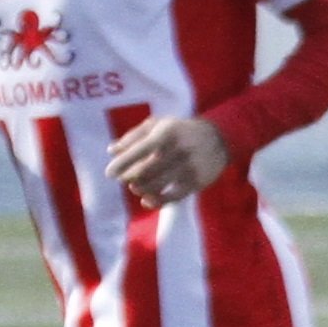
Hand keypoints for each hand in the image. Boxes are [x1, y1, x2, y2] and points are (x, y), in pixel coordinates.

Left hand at [107, 115, 230, 207]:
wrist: (218, 139)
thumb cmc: (180, 131)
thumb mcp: (159, 125)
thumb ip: (134, 136)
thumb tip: (111, 151)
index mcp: (166, 133)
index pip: (140, 150)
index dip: (122, 163)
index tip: (109, 173)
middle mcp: (178, 150)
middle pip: (146, 171)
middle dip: (129, 178)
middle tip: (123, 179)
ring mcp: (188, 167)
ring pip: (158, 185)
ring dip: (141, 189)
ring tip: (135, 187)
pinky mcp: (196, 182)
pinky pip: (173, 197)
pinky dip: (157, 201)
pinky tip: (147, 200)